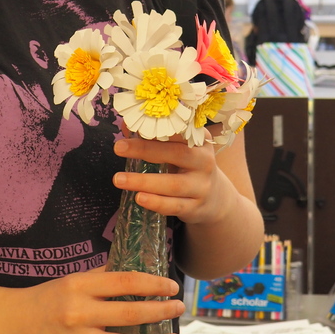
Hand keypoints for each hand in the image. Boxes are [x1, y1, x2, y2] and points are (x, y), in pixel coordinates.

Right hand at [9, 269, 184, 333]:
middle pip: (131, 313)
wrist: (12, 324)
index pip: (126, 282)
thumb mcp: (74, 280)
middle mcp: (79, 314)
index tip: (171, 286)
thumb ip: (105, 276)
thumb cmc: (48, 298)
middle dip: (161, 311)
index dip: (153, 284)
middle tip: (179, 308)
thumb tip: (140, 268)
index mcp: (79, 286)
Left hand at [112, 133, 234, 226]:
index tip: (131, 125)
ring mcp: (202, 186)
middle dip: (145, 150)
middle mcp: (204, 161)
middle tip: (118, 147)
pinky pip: (175, 206)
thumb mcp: (180, 149)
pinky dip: (156, 203)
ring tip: (118, 179)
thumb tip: (126, 126)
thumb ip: (156, 137)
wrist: (216, 198)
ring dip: (144, 181)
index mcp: (200, 141)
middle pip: (176, 153)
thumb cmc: (189, 166)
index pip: (177, 131)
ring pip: (173, 184)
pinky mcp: (196, 207)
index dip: (154, 128)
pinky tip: (139, 198)